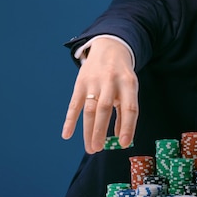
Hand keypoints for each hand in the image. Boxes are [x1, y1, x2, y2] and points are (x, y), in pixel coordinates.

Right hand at [61, 37, 138, 152]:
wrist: (110, 47)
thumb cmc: (122, 75)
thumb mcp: (129, 88)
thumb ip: (126, 111)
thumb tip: (121, 138)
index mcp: (128, 83)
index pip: (129, 107)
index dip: (127, 127)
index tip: (124, 144)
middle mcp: (111, 81)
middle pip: (104, 109)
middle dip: (100, 130)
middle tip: (98, 149)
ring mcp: (94, 81)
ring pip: (89, 109)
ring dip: (88, 130)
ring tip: (90, 147)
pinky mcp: (80, 82)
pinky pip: (74, 103)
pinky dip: (70, 120)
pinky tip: (67, 134)